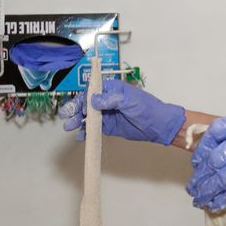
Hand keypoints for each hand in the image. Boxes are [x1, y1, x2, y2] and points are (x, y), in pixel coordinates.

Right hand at [59, 79, 184, 144]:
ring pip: (87, 116)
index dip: (82, 98)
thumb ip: (112, 100)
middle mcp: (106, 100)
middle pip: (86, 103)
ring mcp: (106, 113)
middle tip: (67, 116)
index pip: (91, 90)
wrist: (158, 126)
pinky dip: (86, 132)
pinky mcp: (108, 126)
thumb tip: (94, 99)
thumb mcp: (130, 101)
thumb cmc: (147, 108)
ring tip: (69, 126)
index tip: (79, 107)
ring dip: (77, 121)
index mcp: (111, 89)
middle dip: (75, 109)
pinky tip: (81, 136)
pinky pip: (93, 128)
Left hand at [186, 111, 225, 212]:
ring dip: (207, 190)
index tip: (199, 158)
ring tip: (198, 197)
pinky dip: (220, 201)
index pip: (218, 130)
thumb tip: (220, 147)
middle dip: (202, 173)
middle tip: (195, 183)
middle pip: (217, 158)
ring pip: (221, 178)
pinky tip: (213, 205)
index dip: (204, 146)